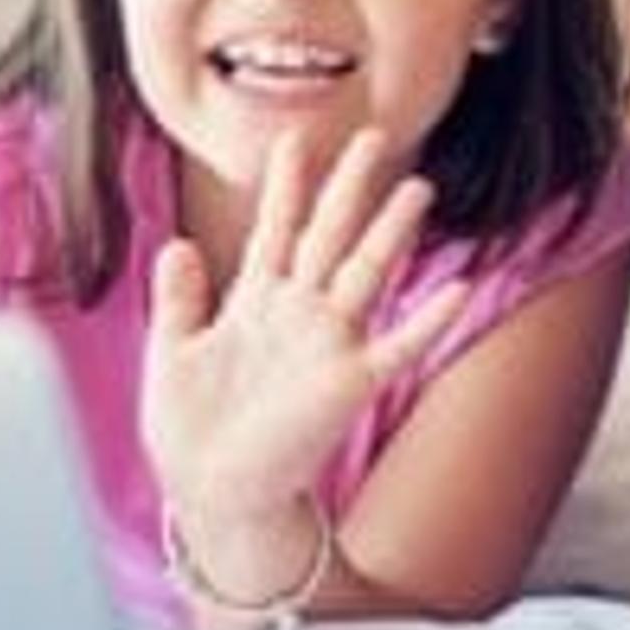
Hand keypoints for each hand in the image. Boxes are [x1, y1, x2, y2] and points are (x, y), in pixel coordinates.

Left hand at [143, 128, 472, 530]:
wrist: (212, 491)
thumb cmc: (191, 428)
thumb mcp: (172, 352)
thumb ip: (178, 298)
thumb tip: (177, 243)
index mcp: (254, 302)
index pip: (275, 230)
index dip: (285, 187)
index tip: (294, 139)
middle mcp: (297, 314)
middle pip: (329, 236)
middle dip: (348, 187)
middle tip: (371, 137)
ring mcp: (328, 345)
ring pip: (366, 274)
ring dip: (391, 233)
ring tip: (417, 188)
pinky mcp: (349, 383)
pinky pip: (397, 346)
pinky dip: (427, 319)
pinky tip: (458, 289)